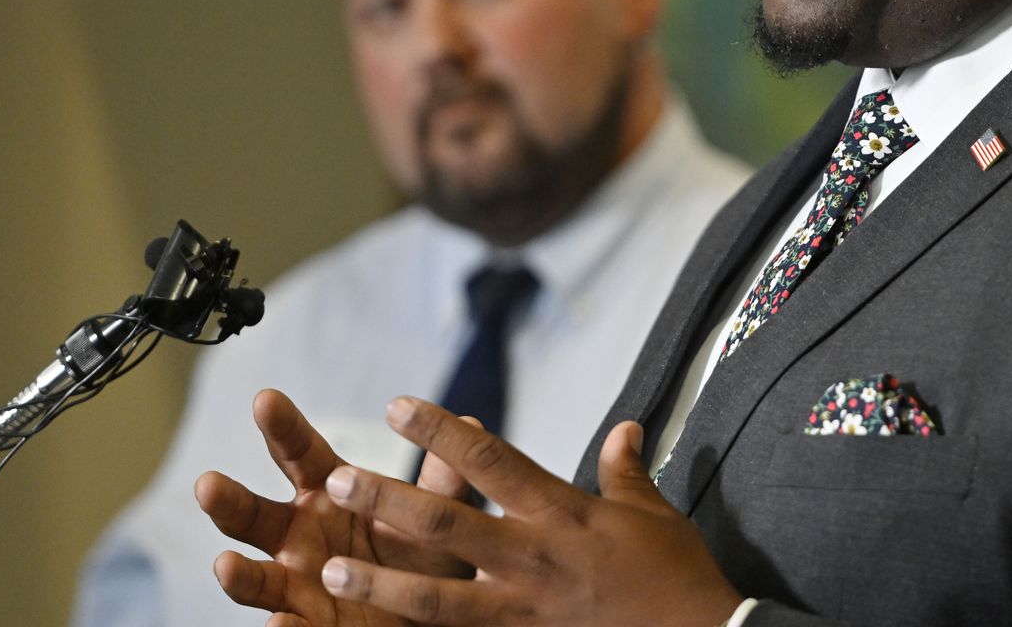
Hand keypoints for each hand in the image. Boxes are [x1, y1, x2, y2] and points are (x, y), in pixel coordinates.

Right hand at [195, 389, 476, 625]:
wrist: (429, 615)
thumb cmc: (424, 557)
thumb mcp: (438, 519)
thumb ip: (445, 482)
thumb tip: (470, 426)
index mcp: (328, 493)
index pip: (299, 454)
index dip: (282, 428)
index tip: (265, 398)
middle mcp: (298, 535)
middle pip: (254, 515)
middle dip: (229, 501)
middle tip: (207, 484)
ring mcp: (295, 584)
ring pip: (256, 578)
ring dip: (238, 574)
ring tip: (226, 565)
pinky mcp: (305, 626)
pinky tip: (279, 625)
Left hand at [315, 396, 742, 625]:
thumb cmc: (678, 576)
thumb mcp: (653, 516)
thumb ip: (625, 472)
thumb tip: (622, 428)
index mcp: (563, 512)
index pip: (492, 460)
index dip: (442, 431)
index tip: (398, 406)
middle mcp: (535, 558)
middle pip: (448, 523)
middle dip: (390, 500)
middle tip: (339, 479)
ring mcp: (525, 611)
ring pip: (439, 596)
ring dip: (384, 581)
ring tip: (334, 569)